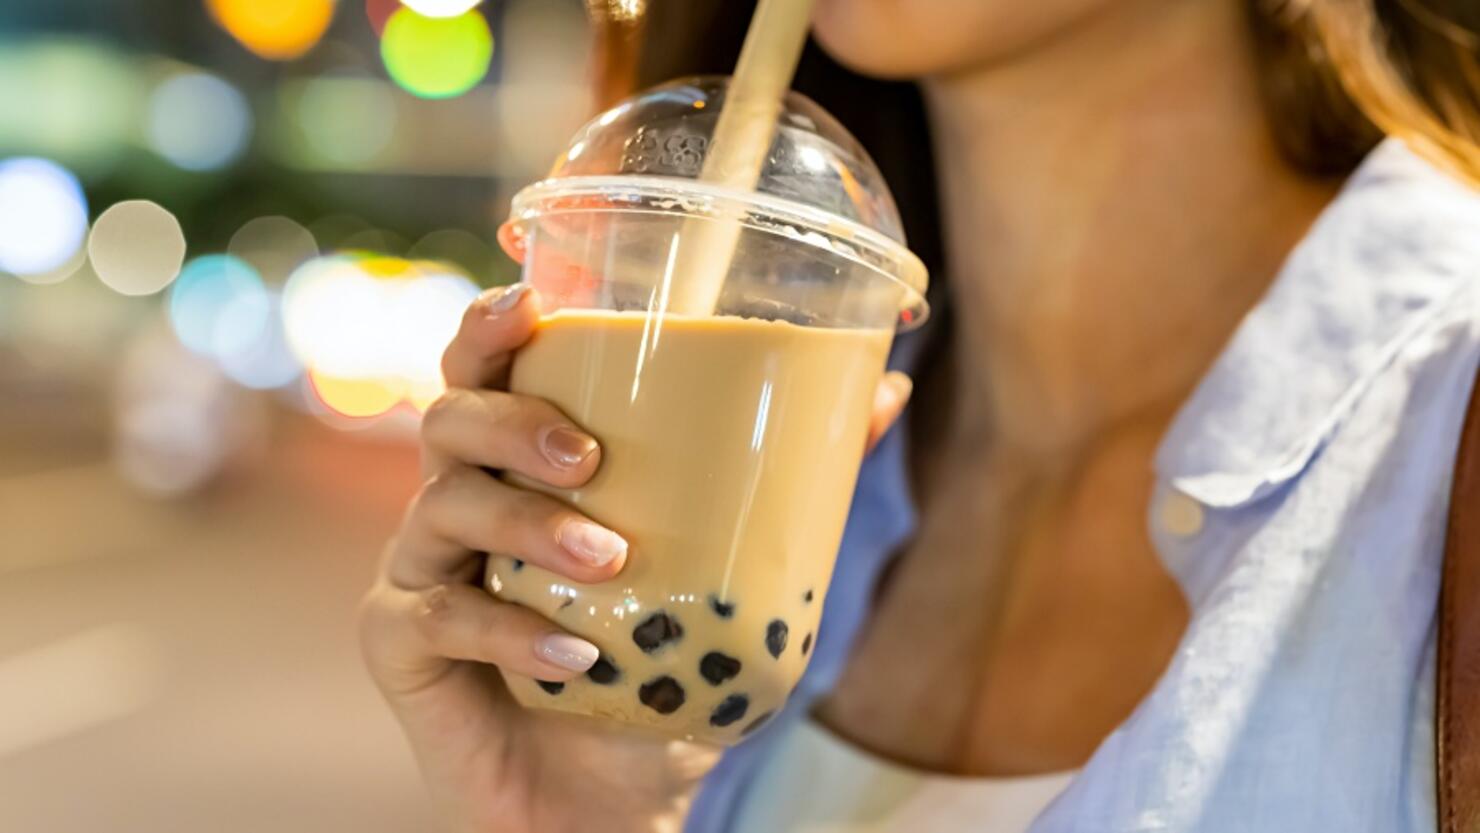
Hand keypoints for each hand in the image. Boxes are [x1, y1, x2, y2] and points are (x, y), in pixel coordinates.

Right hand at [359, 284, 912, 832]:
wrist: (612, 795)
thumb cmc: (658, 670)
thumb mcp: (732, 572)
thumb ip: (790, 483)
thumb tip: (886, 390)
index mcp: (522, 465)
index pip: (486, 372)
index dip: (490, 328)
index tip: (532, 303)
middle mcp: (461, 500)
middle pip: (451, 420)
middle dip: (514, 424)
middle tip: (589, 457)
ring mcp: (423, 569)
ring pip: (444, 506)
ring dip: (529, 525)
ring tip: (609, 560)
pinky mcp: (400, 644)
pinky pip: (438, 615)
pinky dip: (508, 632)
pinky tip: (571, 656)